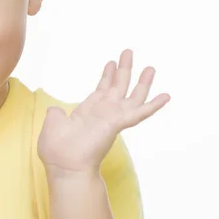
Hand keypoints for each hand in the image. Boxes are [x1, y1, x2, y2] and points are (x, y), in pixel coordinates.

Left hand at [38, 49, 170, 173]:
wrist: (65, 166)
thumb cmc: (57, 150)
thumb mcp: (53, 124)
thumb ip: (56, 114)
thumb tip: (55, 110)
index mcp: (88, 112)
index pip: (101, 90)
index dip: (107, 76)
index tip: (111, 62)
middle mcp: (103, 113)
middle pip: (117, 87)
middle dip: (123, 69)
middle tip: (128, 52)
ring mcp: (112, 118)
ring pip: (132, 96)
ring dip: (142, 82)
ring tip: (151, 67)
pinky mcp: (118, 123)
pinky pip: (139, 112)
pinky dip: (153, 104)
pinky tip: (165, 95)